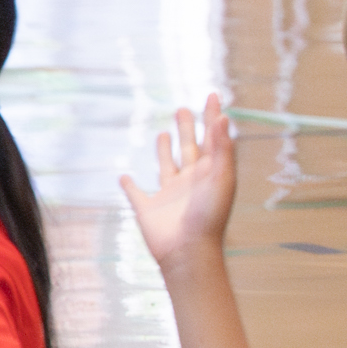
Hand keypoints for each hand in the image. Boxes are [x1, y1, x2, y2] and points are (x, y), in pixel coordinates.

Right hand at [120, 96, 237, 270]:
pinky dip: (129, 186)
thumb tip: (223, 118)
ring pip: (165, 166)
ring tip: (163, 135)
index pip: (212, 138)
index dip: (212, 116)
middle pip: (188, 147)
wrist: (188, 251)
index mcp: (208, 172)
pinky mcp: (148, 208)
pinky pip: (136, 193)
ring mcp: (168, 194)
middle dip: (187, 128)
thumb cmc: (209, 217)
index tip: (212, 96)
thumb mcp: (221, 179)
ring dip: (164, 151)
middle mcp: (189, 180)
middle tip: (182, 109)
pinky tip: (123, 177)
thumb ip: (222, 149)